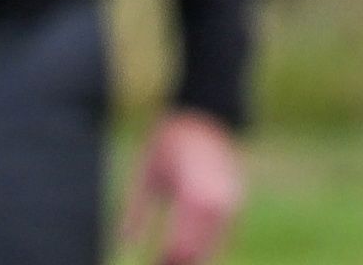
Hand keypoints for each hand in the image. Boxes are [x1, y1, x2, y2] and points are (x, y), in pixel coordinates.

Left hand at [138, 106, 243, 263]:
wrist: (205, 114)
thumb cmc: (169, 141)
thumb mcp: (147, 172)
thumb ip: (137, 209)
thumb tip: (125, 244)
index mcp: (193, 192)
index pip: (179, 246)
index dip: (164, 261)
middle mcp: (217, 200)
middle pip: (196, 252)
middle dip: (176, 263)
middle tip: (157, 264)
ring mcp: (232, 202)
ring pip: (213, 249)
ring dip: (192, 259)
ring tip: (167, 261)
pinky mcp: (237, 202)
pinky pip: (224, 237)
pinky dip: (207, 249)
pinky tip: (188, 255)